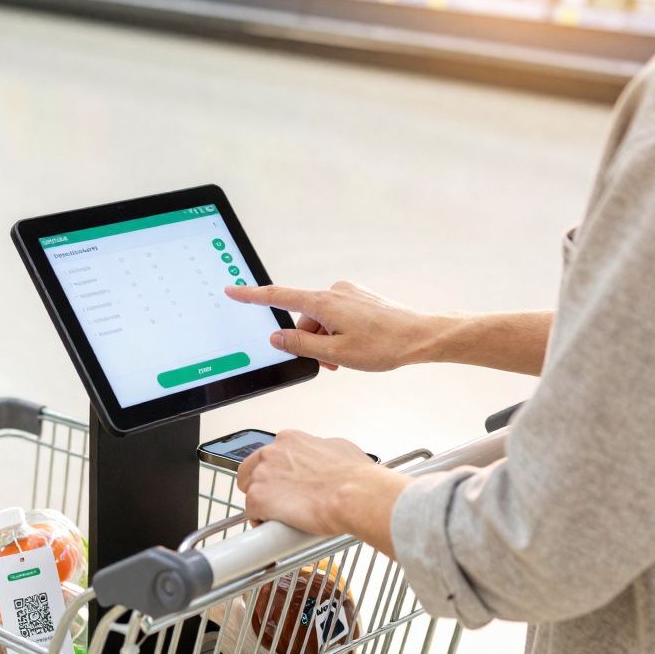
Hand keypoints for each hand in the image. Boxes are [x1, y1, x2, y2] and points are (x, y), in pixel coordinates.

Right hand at [224, 281, 439, 371]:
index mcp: (323, 303)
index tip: (232, 290)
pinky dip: (339, 333)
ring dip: (327, 341)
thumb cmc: (385, 345)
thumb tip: (277, 337)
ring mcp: (347, 293)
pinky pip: (337, 316)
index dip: (251, 296)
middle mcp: (333, 291)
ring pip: (321, 321)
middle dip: (310, 342)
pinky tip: (356, 347)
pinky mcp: (359, 298)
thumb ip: (301, 345)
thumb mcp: (336, 354)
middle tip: (331, 364)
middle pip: (303, 319)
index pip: (278, 297)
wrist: (422, 335)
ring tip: (348, 358)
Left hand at [238, 430, 408, 554]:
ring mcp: (261, 476)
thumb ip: (322, 453)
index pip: (270, 455)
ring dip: (264, 506)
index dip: (276, 473)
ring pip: (251, 493)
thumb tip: (326, 460)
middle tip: (279, 502)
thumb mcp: (340, 450)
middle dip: (263, 487)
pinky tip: (276, 530)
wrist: (355, 495)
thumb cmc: (355, 476)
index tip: (283, 484)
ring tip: (281, 520)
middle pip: (251, 471)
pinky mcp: (258, 499)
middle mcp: (271, 453)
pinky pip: (252, 514)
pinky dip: (262, 524)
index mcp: (290, 440)